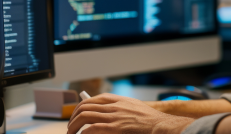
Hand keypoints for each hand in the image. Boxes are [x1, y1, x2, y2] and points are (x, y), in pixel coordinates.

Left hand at [67, 93, 194, 133]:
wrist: (160, 126)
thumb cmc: (150, 120)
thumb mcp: (134, 108)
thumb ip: (120, 108)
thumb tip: (105, 113)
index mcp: (119, 100)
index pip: (93, 99)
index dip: (82, 107)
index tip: (78, 114)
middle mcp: (114, 106)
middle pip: (86, 106)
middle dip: (74, 116)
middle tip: (71, 126)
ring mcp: (113, 117)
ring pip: (85, 116)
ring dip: (74, 125)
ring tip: (71, 132)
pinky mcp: (114, 128)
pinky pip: (92, 128)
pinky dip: (83, 132)